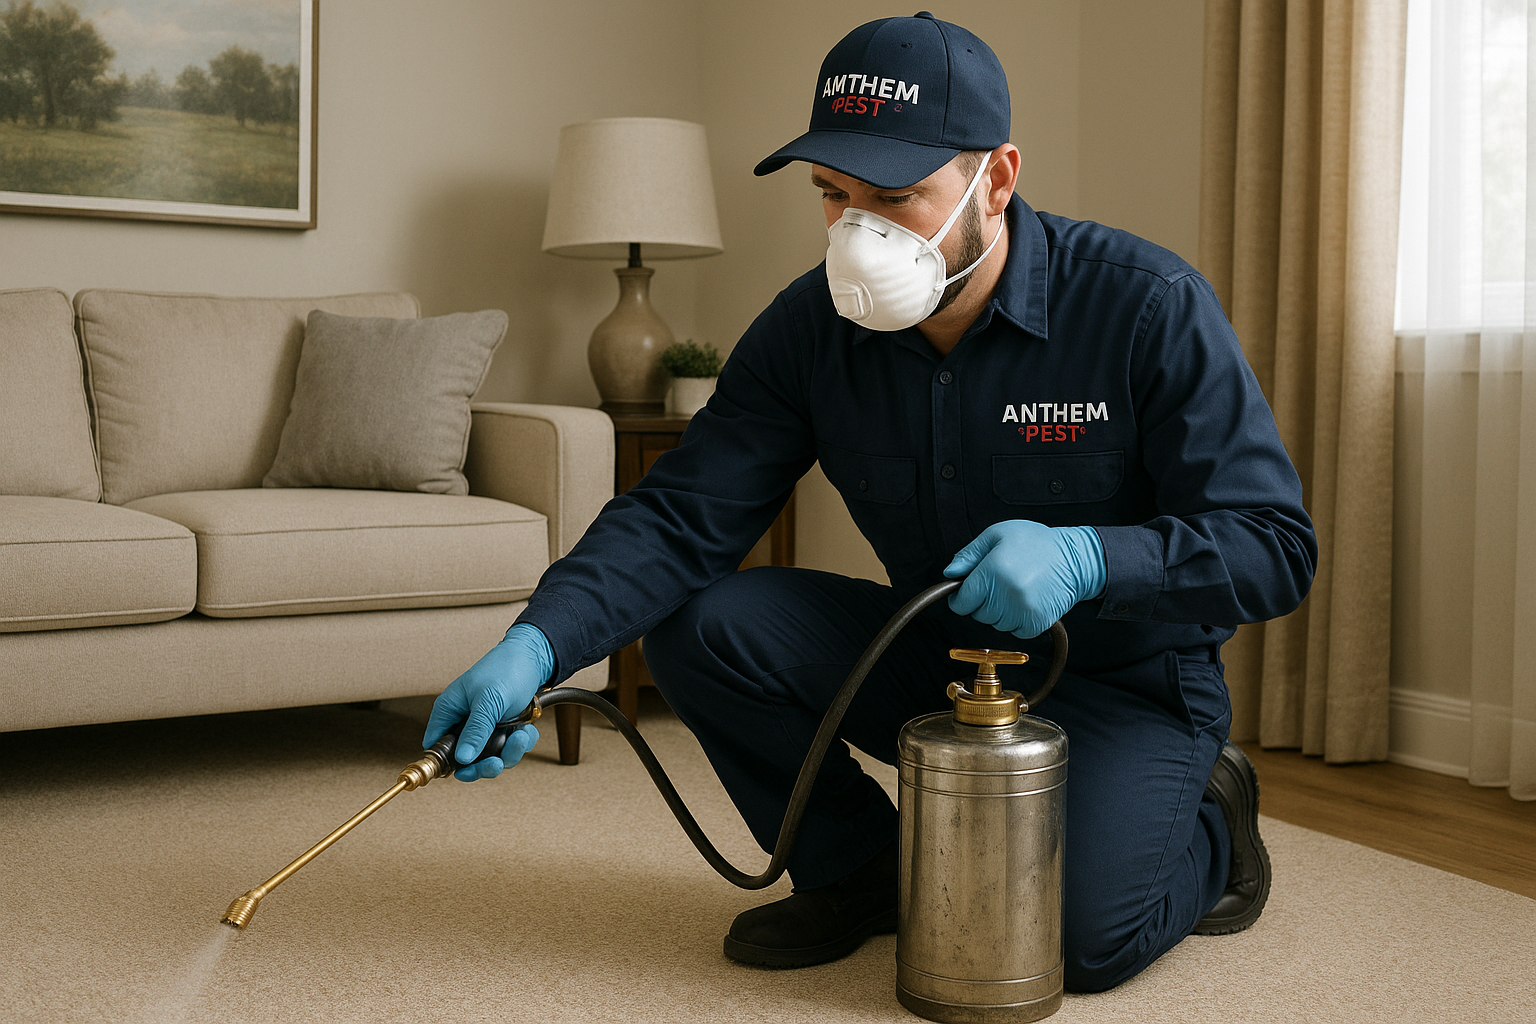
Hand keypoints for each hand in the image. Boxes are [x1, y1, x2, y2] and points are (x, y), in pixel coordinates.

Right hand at [424, 623, 554, 780]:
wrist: (535, 658)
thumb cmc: (506, 670)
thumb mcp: (488, 701)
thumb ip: (475, 730)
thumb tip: (461, 759)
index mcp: (449, 710)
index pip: (436, 745)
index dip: (447, 762)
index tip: (465, 771)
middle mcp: (464, 722)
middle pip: (465, 760)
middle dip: (484, 764)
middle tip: (497, 763)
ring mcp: (484, 727)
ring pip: (491, 758)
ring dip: (508, 752)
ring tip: (520, 736)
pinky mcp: (503, 730)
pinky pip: (509, 749)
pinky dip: (521, 743)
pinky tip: (527, 729)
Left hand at [944, 521, 1105, 638]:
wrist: (1074, 559)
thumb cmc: (1036, 543)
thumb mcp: (997, 535)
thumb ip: (969, 555)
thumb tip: (950, 573)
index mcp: (993, 571)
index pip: (962, 602)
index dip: (960, 597)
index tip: (966, 592)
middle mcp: (1007, 594)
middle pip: (977, 614)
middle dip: (982, 601)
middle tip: (998, 582)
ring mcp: (1022, 611)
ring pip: (994, 623)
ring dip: (999, 611)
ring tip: (1015, 589)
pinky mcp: (1035, 623)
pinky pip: (1013, 631)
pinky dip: (1015, 620)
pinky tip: (1024, 601)